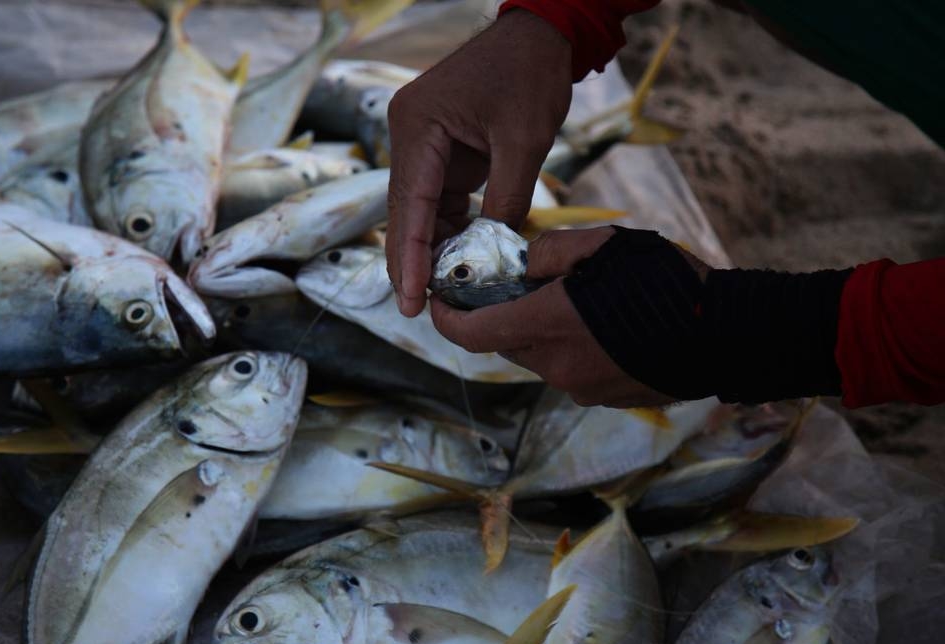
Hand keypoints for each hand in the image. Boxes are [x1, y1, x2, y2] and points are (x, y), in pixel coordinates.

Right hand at [386, 9, 572, 316]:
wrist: (539, 33)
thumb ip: (507, 198)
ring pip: (420, 209)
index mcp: (418, 127)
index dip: (411, 257)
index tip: (411, 299)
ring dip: (431, 249)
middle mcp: (409, 135)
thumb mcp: (525, 140)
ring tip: (438, 294)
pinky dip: (449, 228)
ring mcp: (422, 143)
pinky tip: (458, 259)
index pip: (410, 205)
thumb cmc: (530, 73)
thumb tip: (496, 252)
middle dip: (411, 261)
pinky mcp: (441, 150)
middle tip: (415, 309)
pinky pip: (439, 199)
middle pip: (405, 211)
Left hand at [429, 226, 708, 407]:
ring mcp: (579, 388)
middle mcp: (555, 364)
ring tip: (570, 302)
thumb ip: (551, 252)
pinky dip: (567, 349)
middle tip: (512, 287)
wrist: (727, 336)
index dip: (444, 319)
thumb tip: (521, 264)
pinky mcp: (602, 399)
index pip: (471, 334)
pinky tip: (600, 326)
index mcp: (548, 323)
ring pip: (535, 359)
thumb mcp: (607, 245)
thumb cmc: (669, 283)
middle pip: (502, 345)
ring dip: (536, 333)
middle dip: (498, 318)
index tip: (436, 301)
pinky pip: (567, 372)